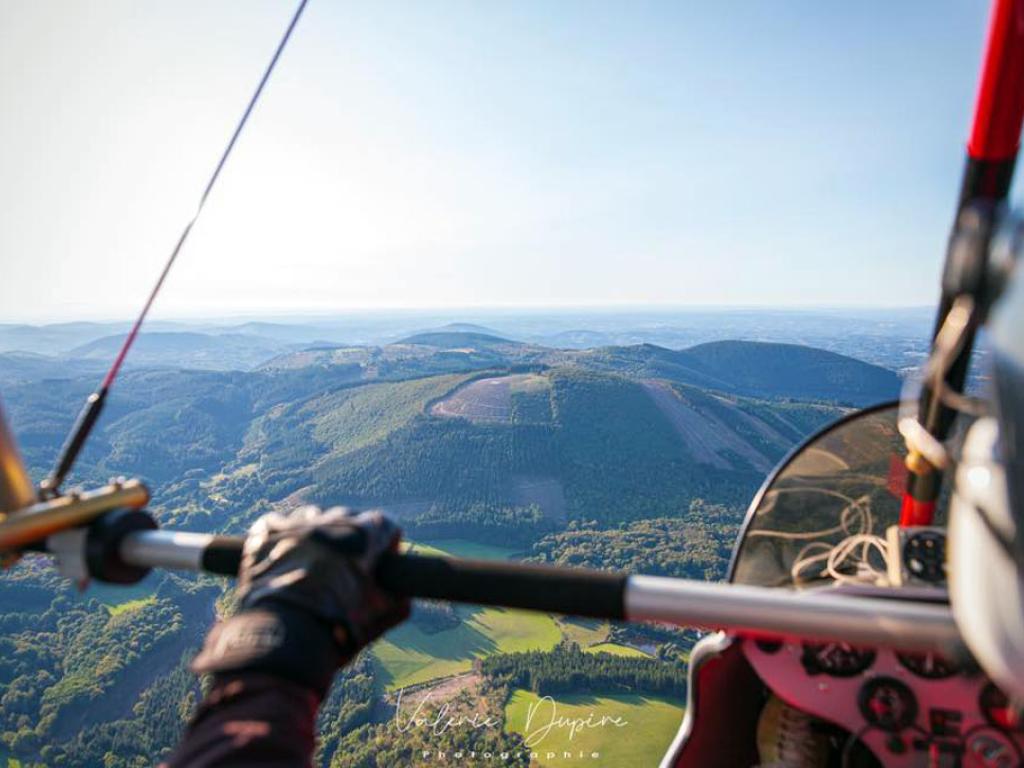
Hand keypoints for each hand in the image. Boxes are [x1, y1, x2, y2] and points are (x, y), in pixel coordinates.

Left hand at [192, 506, 408, 695]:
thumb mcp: (373, 624)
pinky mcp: (265, 535)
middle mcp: (331, 523)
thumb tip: (405, 602)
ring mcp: (296, 526)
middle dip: (353, 538)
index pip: (384, 524)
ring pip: (314, 517)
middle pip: (349, 517)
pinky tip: (283, 557)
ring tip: (313, 560)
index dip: (387, 542)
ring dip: (319, 533)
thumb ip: (395, 609)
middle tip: (346, 565)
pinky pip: (277, 523)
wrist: (280, 643)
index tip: (382, 559)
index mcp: (363, 539)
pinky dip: (283, 536)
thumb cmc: (334, 634)